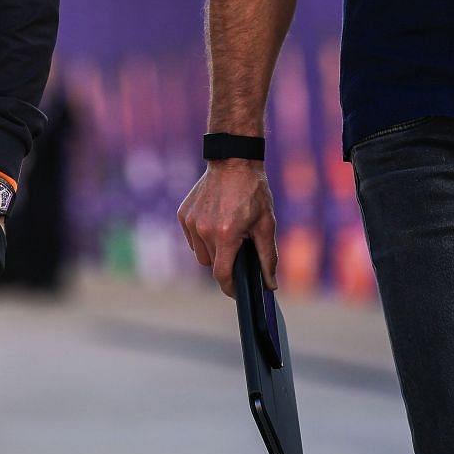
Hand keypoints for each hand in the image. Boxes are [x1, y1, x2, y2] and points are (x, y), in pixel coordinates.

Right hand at [177, 159, 277, 297]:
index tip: (238, 292)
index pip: (222, 275)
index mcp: (226, 235)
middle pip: (212, 265)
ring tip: (228, 233)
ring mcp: (191, 222)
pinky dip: (203, 238)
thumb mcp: (266, 224)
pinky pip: (192, 239)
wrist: (233, 161)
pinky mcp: (183, 215)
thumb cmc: (253, 192)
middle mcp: (204, 230)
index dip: (230, 288)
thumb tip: (270, 285)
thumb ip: (267, 257)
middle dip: (226, 263)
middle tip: (239, 249)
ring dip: (213, 251)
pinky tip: (215, 222)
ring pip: (200, 254)